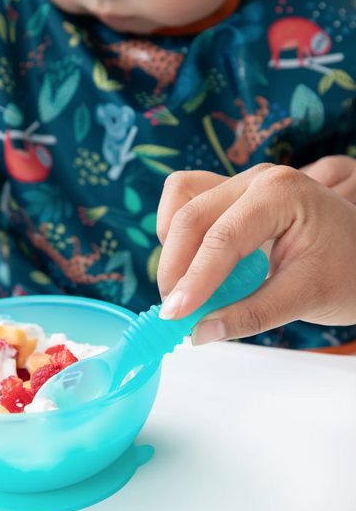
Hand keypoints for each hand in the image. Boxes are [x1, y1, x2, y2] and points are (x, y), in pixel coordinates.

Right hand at [156, 164, 355, 344]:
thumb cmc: (350, 270)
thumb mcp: (306, 297)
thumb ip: (250, 314)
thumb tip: (200, 332)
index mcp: (281, 193)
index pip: (222, 238)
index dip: (194, 280)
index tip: (176, 315)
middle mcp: (256, 178)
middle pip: (191, 216)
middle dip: (175, 266)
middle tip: (176, 309)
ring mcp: (242, 182)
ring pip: (180, 199)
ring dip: (172, 244)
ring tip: (183, 284)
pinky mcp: (232, 194)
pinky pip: (187, 200)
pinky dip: (177, 232)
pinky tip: (192, 263)